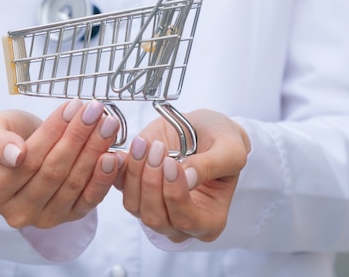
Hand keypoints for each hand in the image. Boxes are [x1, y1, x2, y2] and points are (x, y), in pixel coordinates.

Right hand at [0, 99, 122, 228]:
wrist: (25, 149)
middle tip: (95, 110)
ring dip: (94, 150)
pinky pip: (89, 200)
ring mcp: (44, 219)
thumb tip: (16, 155)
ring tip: (107, 123)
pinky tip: (114, 155)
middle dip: (77, 137)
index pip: (25, 162)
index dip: (50, 134)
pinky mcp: (69, 218)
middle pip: (52, 172)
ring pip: (73, 183)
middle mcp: (16, 213)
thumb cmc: (7, 137)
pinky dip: (104, 178)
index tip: (70, 107)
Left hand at [120, 109, 249, 242]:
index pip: (186, 220)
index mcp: (209, 221)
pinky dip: (118, 170)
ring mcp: (153, 207)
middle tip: (157, 148)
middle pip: (155, 218)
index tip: (171, 163)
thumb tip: (187, 177)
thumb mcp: (230, 149)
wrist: (203, 127)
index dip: (175, 194)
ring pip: (134, 205)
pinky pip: (118, 187)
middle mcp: (178, 221)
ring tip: (144, 143)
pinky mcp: (134, 188)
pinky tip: (125, 150)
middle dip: (152, 183)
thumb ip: (212, 165)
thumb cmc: (222, 141)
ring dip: (135, 173)